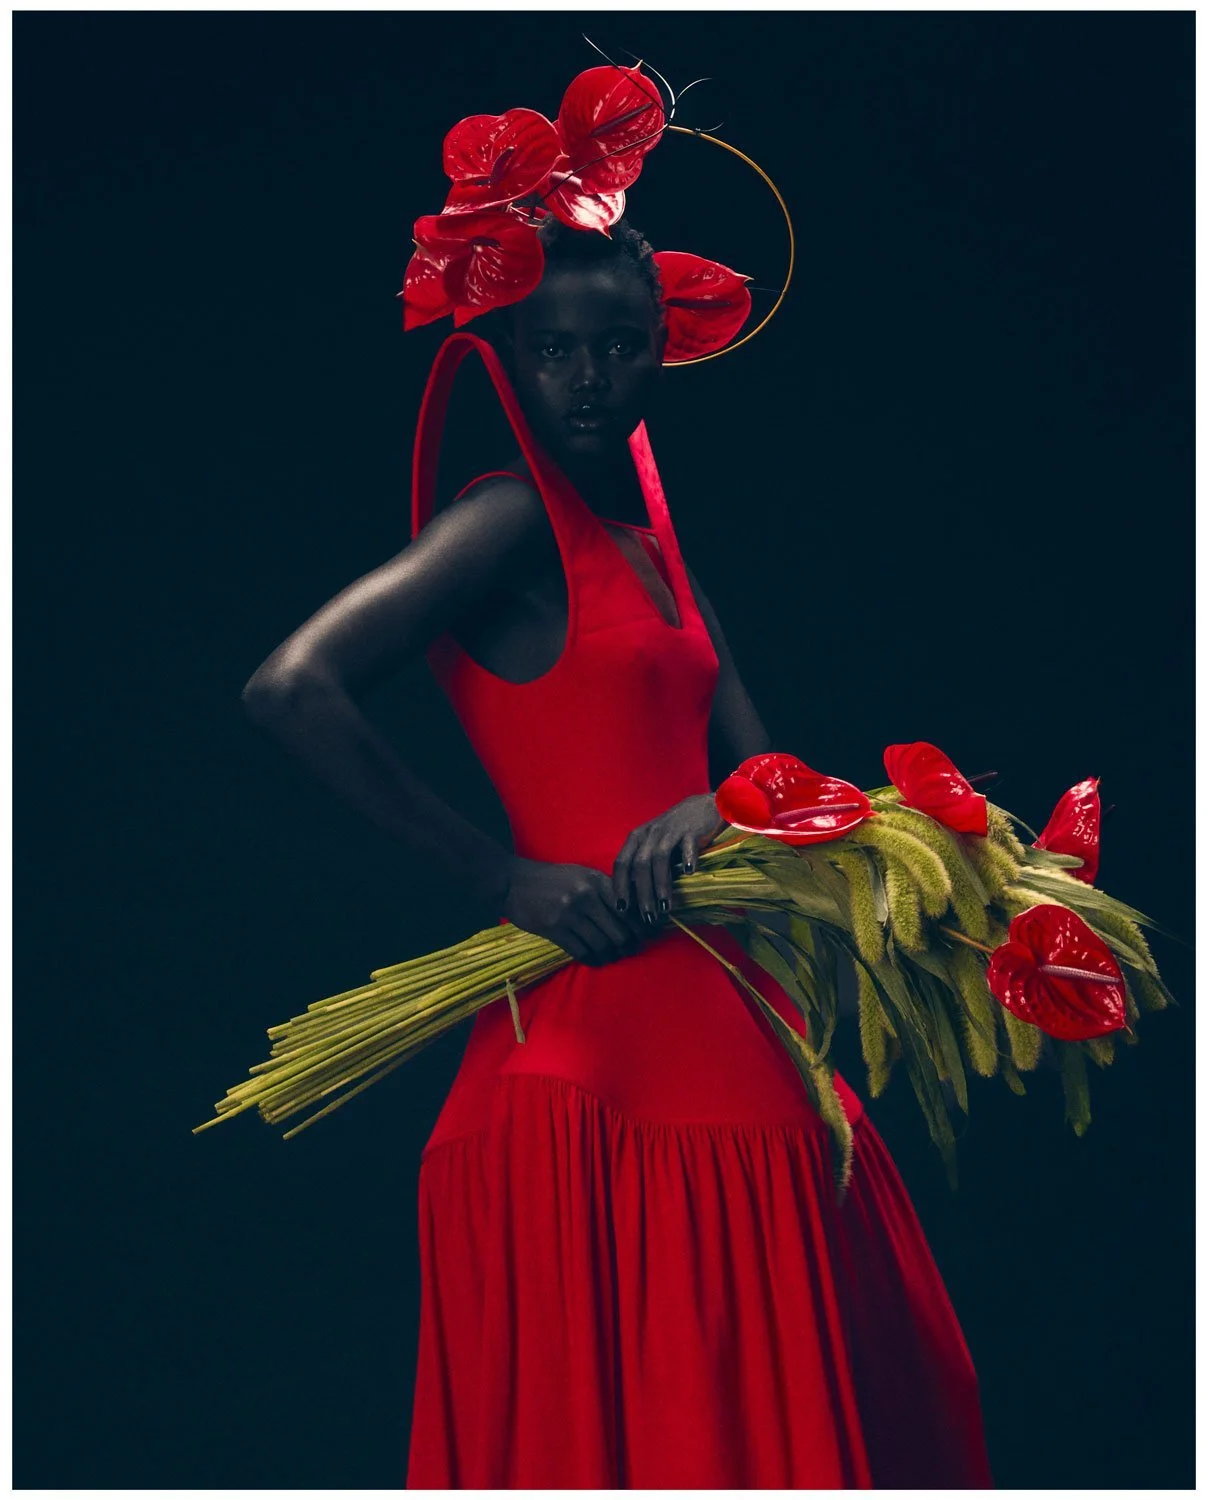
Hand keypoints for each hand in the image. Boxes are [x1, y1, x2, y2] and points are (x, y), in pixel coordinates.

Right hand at [499, 855, 648, 966]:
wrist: (513, 882)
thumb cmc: (552, 878)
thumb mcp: (581, 875)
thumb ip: (605, 890)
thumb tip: (633, 913)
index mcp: (596, 881)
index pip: (628, 908)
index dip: (640, 925)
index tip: (646, 935)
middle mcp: (585, 897)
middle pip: (619, 930)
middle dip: (630, 944)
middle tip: (633, 950)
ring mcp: (569, 914)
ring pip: (602, 944)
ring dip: (612, 954)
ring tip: (615, 956)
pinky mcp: (554, 930)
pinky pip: (582, 951)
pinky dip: (593, 959)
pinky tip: (597, 959)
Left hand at [611, 793, 726, 926]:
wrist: (701, 807)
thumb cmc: (675, 833)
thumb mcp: (653, 845)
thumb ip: (643, 865)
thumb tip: (635, 898)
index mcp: (637, 838)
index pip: (621, 863)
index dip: (620, 886)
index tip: (621, 908)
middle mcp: (649, 833)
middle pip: (639, 865)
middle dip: (642, 893)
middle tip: (647, 916)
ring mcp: (669, 830)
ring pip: (659, 858)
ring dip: (661, 884)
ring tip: (665, 907)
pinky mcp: (690, 830)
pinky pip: (686, 845)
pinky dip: (686, 859)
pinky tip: (688, 873)